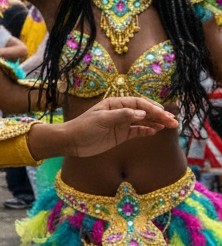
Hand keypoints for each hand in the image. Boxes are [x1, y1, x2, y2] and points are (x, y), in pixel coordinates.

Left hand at [60, 96, 177, 156]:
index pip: (137, 103)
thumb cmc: (83, 127)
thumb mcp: (101, 119)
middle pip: (143, 111)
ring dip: (156, 122)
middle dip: (159, 115)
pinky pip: (137, 131)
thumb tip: (141, 113)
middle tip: (173, 121)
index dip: (151, 108)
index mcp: (114, 104)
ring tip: (170, 125)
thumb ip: (121, 116)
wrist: (72, 141)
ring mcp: (121, 124)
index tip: (163, 114)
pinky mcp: (121, 135)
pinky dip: (147, 130)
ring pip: (143, 121)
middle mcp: (119, 112)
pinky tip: (156, 131)